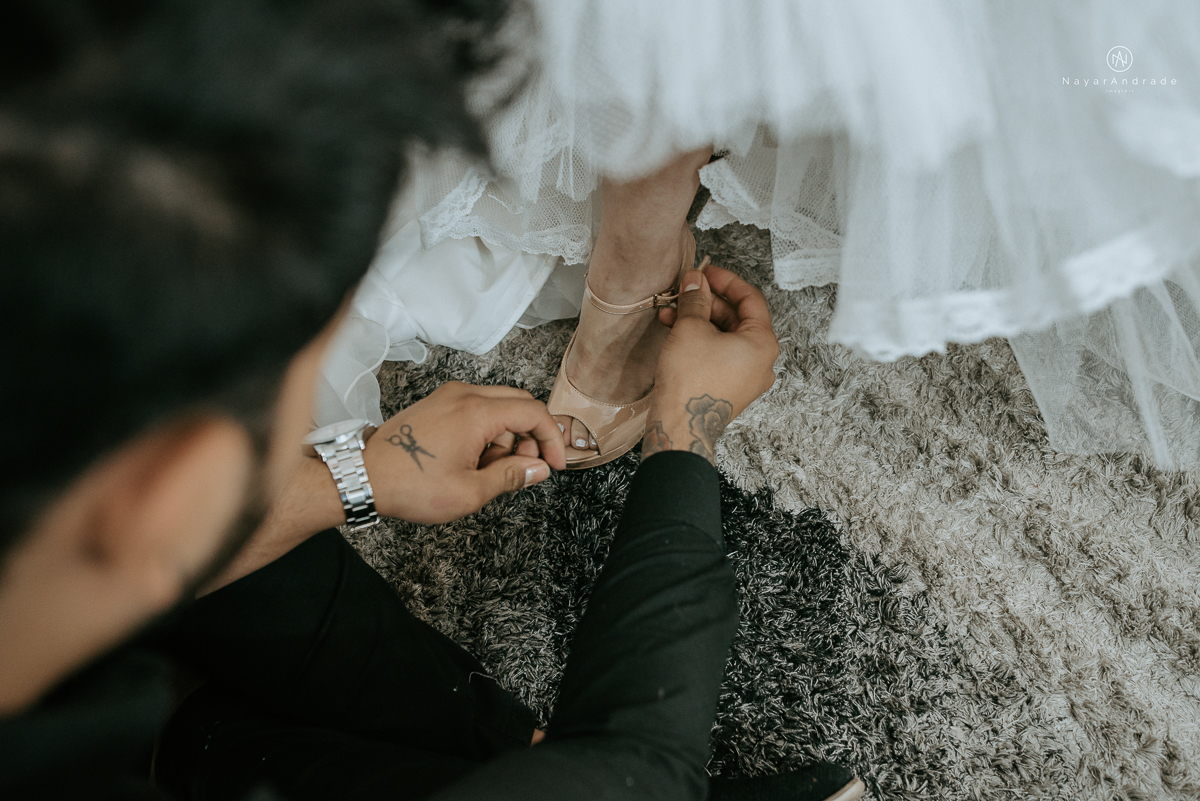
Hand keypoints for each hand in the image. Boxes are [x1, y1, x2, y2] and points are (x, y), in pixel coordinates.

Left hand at [199, 382, 564, 595]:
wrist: (362, 477)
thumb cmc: (411, 485)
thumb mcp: (470, 492)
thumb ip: (512, 476)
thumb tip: (538, 470)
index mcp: (477, 412)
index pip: (533, 412)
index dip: (552, 438)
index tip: (555, 464)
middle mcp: (464, 394)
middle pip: (519, 403)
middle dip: (531, 436)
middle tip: (528, 468)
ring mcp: (448, 396)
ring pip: (498, 407)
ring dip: (507, 436)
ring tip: (493, 472)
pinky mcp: (437, 404)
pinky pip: (476, 409)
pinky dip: (487, 431)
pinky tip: (475, 461)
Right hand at [645, 262, 778, 462]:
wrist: (681, 426)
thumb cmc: (692, 382)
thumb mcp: (691, 328)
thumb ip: (695, 299)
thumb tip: (695, 281)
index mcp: (763, 343)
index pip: (750, 299)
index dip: (725, 281)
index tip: (705, 272)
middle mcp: (761, 361)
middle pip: (736, 318)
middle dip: (706, 302)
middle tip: (684, 291)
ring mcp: (747, 377)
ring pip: (724, 336)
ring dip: (698, 321)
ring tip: (670, 312)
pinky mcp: (731, 388)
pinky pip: (719, 354)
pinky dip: (701, 341)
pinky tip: (676, 332)